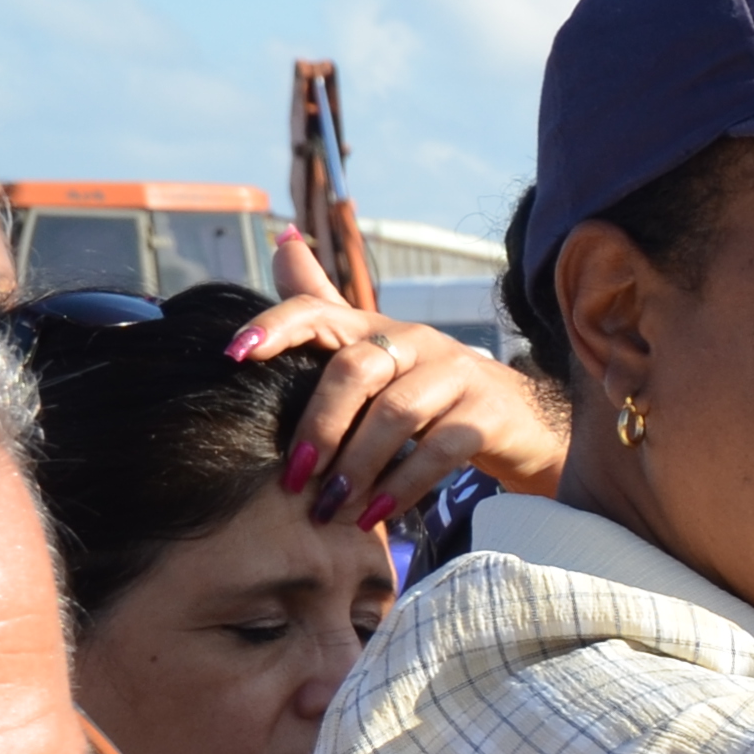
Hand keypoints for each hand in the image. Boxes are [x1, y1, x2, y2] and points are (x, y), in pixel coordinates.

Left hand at [232, 237, 571, 524]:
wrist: (519, 421)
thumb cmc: (431, 390)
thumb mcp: (378, 351)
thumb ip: (325, 308)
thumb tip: (281, 240)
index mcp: (377, 326)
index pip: (320, 310)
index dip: (276, 326)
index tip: (233, 355)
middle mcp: (415, 341)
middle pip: (355, 370)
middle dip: (319, 425)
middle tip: (294, 476)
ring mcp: (455, 375)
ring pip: (395, 414)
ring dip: (357, 465)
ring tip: (331, 506)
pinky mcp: (486, 416)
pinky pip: (438, 451)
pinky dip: (401, 486)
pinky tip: (375, 513)